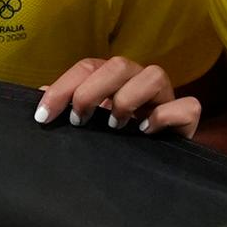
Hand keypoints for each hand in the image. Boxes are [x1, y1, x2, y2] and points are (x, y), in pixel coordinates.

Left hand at [32, 57, 200, 135]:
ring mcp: (166, 96)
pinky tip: (146, 132)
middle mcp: (139, 79)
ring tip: (114, 125)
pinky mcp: (187, 117)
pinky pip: (188, 106)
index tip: (43, 116)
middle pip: (119, 64)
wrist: (154, 162)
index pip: (87, 67)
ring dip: (128, 98)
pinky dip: (165, 116)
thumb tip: (39, 94)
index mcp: (113, 77)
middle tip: (79, 120)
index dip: (62, 88)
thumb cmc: (116, 137)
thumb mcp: (88, 121)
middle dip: (92, 91)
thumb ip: (68, 106)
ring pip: (155, 74)